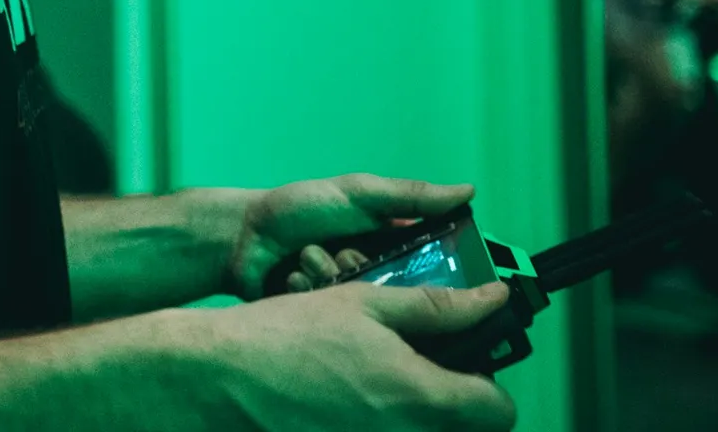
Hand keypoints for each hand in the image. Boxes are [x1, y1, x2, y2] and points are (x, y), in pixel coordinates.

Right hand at [203, 280, 517, 430]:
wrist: (219, 377)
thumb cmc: (286, 334)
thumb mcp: (365, 302)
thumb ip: (437, 306)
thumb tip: (493, 299)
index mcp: (418, 396)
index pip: (498, 412)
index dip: (492, 387)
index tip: (469, 366)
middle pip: (466, 431)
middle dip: (458, 405)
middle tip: (428, 372)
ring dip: (417, 415)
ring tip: (380, 382)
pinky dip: (381, 425)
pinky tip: (351, 400)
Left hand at [225, 174, 475, 300]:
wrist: (242, 238)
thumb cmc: (299, 209)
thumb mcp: (356, 193)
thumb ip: (409, 196)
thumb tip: (468, 190)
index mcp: (389, 250)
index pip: (429, 270)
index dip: (429, 272)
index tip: (423, 268)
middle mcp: (374, 280)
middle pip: (397, 294)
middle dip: (366, 270)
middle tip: (347, 256)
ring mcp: (347, 304)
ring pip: (362, 306)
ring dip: (334, 277)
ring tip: (311, 258)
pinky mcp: (320, 324)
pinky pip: (331, 317)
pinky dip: (312, 293)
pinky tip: (294, 277)